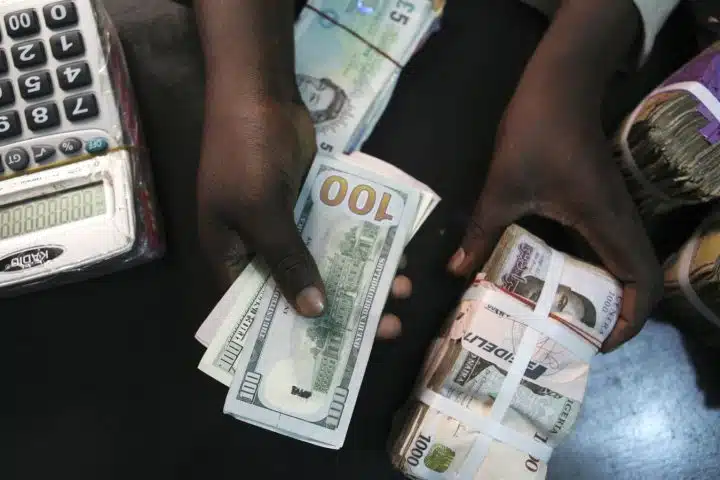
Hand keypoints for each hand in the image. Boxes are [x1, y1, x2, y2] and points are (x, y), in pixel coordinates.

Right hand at [197, 91, 412, 331]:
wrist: (258, 93)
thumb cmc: (245, 156)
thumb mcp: (261, 213)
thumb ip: (286, 261)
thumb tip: (313, 312)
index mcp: (231, 257)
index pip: (258, 310)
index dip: (292, 335)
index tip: (330, 356)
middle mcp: (258, 247)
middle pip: (301, 290)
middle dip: (345, 309)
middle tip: (383, 328)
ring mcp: (287, 224)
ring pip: (328, 263)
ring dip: (363, 278)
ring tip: (401, 294)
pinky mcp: (311, 204)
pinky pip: (340, 235)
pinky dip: (364, 246)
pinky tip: (397, 257)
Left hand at [447, 81, 661, 351]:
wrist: (559, 86)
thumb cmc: (536, 134)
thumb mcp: (502, 189)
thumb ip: (481, 232)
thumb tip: (457, 271)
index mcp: (607, 224)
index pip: (642, 282)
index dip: (630, 320)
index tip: (598, 341)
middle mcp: (620, 222)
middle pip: (640, 280)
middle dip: (617, 315)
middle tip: (576, 335)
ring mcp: (614, 211)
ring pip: (626, 264)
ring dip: (606, 294)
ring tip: (566, 317)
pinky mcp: (602, 202)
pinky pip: (609, 247)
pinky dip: (595, 270)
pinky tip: (557, 279)